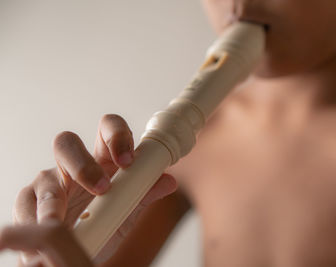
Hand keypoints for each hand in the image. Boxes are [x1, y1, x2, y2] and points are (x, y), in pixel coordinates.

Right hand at [12, 114, 176, 264]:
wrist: (83, 250)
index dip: (117, 136)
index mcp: (103, 160)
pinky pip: (25, 204)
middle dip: (83, 164)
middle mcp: (74, 165)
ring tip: (59, 224)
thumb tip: (169, 181)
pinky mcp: (28, 201)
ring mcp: (49, 182)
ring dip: (54, 201)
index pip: (107, 129)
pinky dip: (34, 220)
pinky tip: (43, 233)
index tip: (128, 160)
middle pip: (67, 142)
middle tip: (101, 189)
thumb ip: (144, 194)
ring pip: (44, 176)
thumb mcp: (129, 212)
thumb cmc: (107, 222)